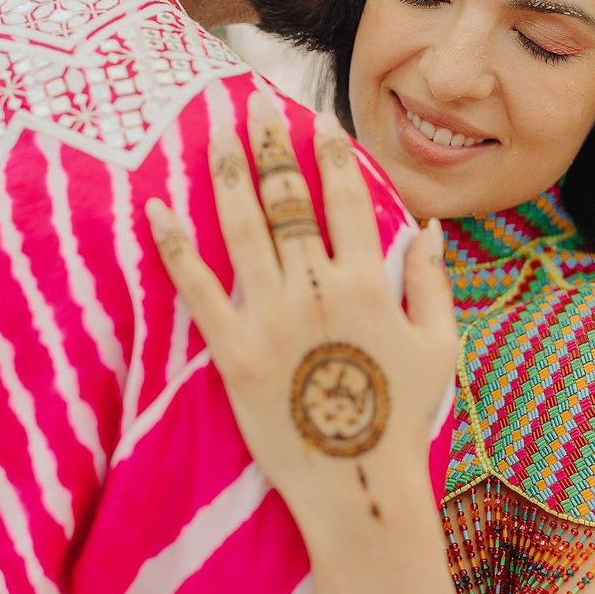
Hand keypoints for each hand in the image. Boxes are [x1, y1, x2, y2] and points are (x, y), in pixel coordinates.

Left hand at [146, 89, 457, 538]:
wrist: (359, 489)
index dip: (330, 154)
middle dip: (271, 144)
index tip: (316, 122)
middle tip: (254, 104)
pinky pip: (197, 288)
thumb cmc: (403, 420)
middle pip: (286, 198)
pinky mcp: (231, 350)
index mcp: (365, 282)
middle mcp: (315, 286)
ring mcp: (270, 316)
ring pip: (242, 227)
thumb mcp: (439, 348)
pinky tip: (156, 208)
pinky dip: (175, 245)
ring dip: (227, 173)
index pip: (344, 198)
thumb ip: (431, 283)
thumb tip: (429, 225)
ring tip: (215, 135)